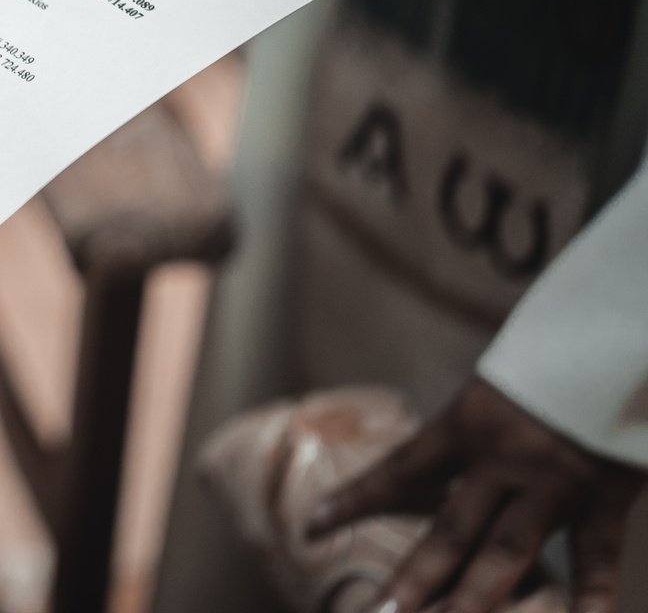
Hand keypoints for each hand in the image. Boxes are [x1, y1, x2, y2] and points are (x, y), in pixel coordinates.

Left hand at [305, 379, 644, 612]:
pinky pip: (595, 556)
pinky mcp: (605, 495)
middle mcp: (502, 459)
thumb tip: (433, 468)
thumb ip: (469, 434)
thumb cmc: (548, 357)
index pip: (399, 471)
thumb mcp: (493, 385)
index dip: (355, 501)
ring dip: (475, 597)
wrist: (612, 337)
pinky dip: (590, 596)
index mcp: (465, 423)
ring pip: (507, 552)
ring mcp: (554, 482)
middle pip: (449, 530)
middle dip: (414, 578)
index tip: (312, 527)